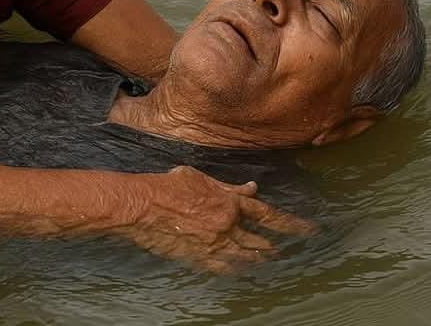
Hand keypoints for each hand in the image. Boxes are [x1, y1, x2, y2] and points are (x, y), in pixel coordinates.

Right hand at [116, 165, 313, 273]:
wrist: (142, 206)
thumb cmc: (166, 186)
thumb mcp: (198, 177)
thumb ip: (227, 186)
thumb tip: (251, 188)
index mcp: (228, 203)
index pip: (267, 215)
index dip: (290, 223)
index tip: (307, 230)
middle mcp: (226, 226)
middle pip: (259, 240)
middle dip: (274, 246)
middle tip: (288, 251)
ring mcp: (213, 244)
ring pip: (245, 256)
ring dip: (259, 259)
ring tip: (270, 261)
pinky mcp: (198, 257)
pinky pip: (223, 268)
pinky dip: (236, 270)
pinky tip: (242, 272)